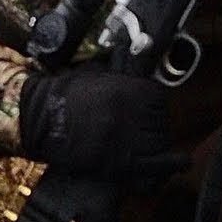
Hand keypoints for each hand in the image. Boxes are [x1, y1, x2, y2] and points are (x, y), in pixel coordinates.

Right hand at [17, 65, 184, 181]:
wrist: (40, 120)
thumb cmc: (64, 95)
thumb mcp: (97, 74)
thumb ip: (122, 71)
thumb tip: (142, 56)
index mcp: (128, 89)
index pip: (159, 99)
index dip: (155, 106)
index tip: (148, 111)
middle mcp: (133, 113)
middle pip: (160, 122)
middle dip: (155, 126)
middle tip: (141, 131)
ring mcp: (128, 138)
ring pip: (159, 142)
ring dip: (156, 144)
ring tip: (145, 146)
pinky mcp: (121, 162)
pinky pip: (157, 164)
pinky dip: (172, 164)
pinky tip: (182, 163)